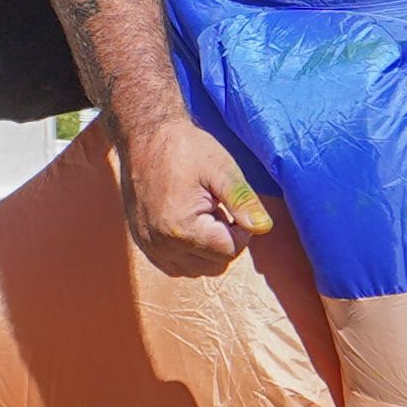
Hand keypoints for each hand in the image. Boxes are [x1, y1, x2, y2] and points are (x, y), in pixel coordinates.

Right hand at [120, 115, 259, 277]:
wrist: (145, 137)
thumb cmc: (185, 149)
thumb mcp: (221, 169)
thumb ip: (243, 201)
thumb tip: (264, 228)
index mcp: (183, 229)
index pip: (230, 251)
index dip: (241, 230)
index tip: (231, 206)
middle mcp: (162, 245)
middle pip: (215, 265)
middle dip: (223, 240)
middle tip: (216, 208)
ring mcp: (149, 247)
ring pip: (196, 269)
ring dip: (206, 248)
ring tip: (201, 214)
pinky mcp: (143, 244)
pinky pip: (175, 265)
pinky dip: (188, 252)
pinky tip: (188, 223)